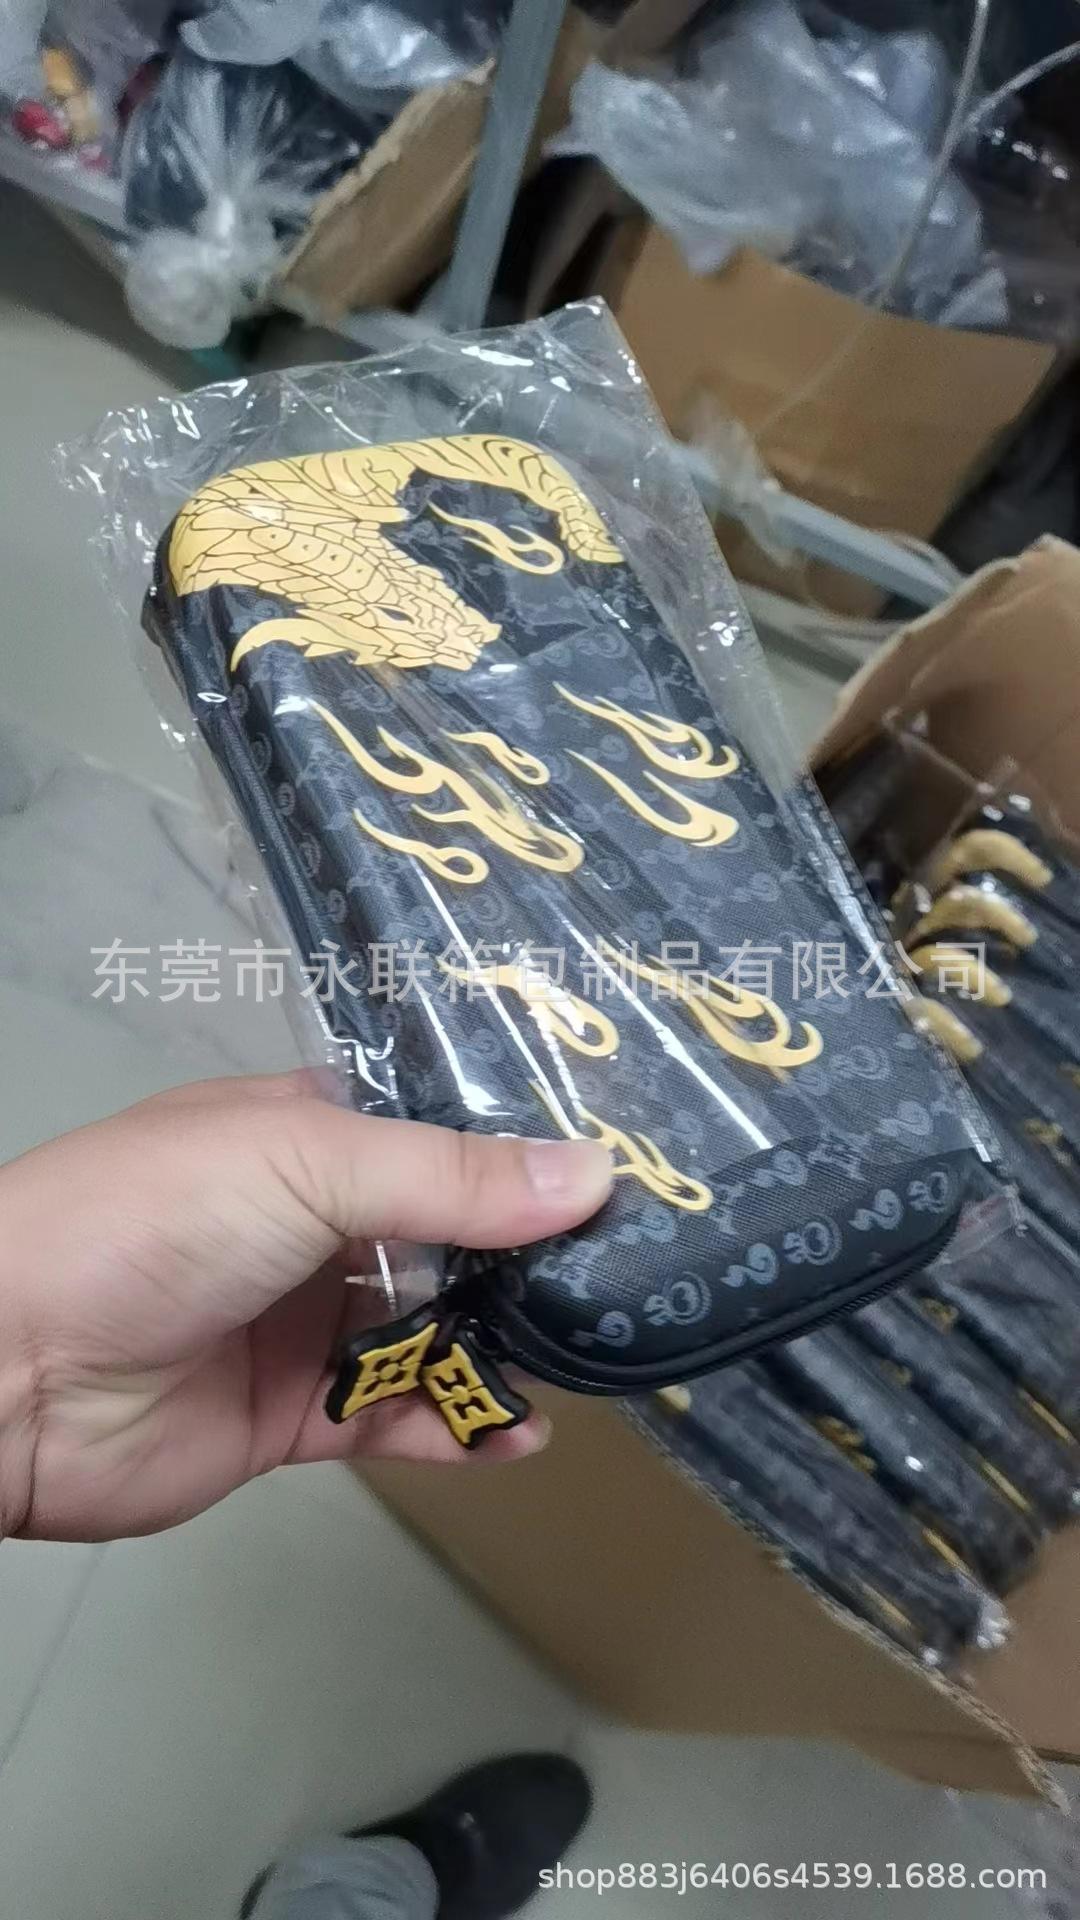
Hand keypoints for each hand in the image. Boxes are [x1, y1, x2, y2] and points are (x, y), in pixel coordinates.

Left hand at [0, 1074, 611, 1542]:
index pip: (437, 1132)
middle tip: (640, 1273)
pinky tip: (521, 1434)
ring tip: (597, 1355)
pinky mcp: (289, 1417)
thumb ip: (452, 1178)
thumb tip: (595, 1173)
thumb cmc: (157, 1220)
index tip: (628, 1170)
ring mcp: (301, 1321)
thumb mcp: (305, 1161)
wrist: (6, 1369)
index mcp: (306, 1132)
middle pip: (445, 1235)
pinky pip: (392, 1416)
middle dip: (530, 1255)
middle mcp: (311, 1219)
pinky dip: (457, 1427)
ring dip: (504, 1347)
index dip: (522, 1151)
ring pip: (429, 1331)